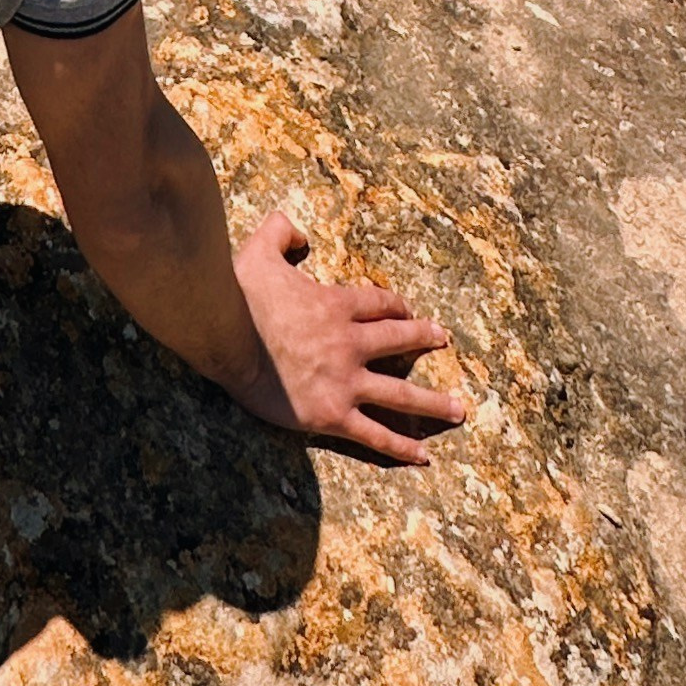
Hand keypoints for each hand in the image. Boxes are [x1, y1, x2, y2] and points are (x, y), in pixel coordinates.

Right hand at [227, 211, 468, 465]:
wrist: (227, 338)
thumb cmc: (240, 295)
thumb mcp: (259, 250)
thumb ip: (279, 232)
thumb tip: (295, 230)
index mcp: (336, 306)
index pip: (378, 304)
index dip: (396, 306)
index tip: (408, 310)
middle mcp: (350, 343)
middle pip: (399, 341)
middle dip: (424, 339)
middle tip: (443, 340)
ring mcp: (345, 382)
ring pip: (401, 394)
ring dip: (433, 403)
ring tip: (459, 410)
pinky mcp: (332, 415)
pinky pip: (374, 434)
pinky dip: (400, 446)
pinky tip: (422, 455)